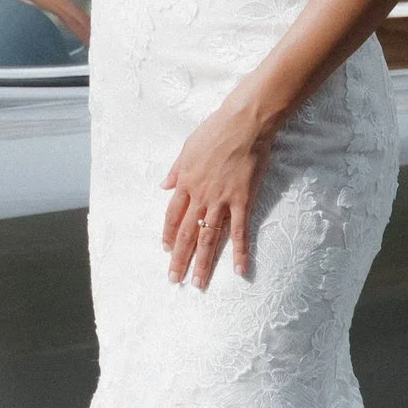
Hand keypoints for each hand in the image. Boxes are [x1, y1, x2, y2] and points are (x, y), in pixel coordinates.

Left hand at [161, 87, 274, 286]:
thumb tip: (164, 185)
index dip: (168, 235)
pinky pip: (240, 232)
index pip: (173, 216)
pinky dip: (240, 252)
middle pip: (186, 233)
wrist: (244, 123)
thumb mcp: (188, 147)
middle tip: (175, 280)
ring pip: (208, 238)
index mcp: (186, 182)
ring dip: (203, 263)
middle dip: (179, 259)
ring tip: (198, 283)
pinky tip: (240, 270)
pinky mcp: (243, 202)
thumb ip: (176, 170)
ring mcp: (221, 201)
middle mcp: (200, 196)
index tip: (166, 250)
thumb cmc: (216, 129)